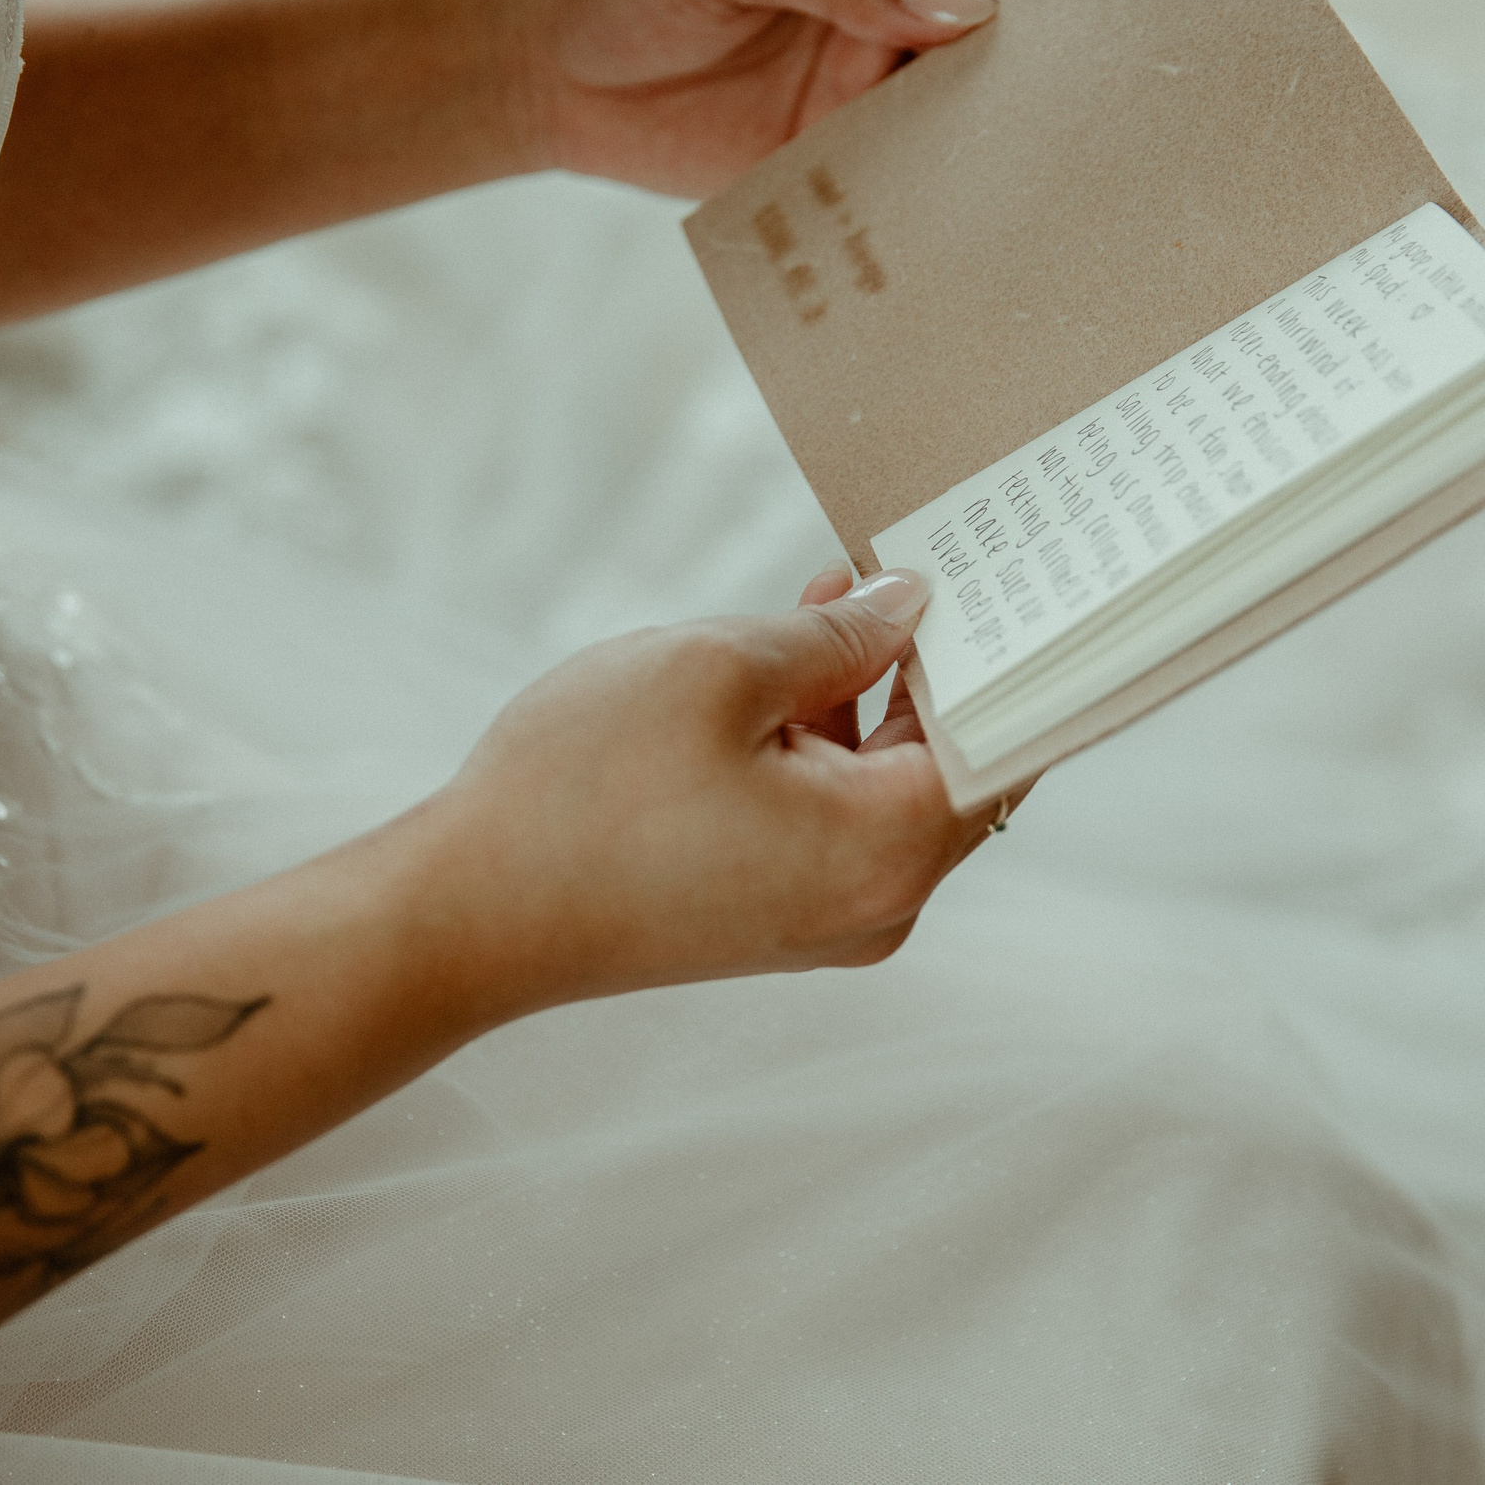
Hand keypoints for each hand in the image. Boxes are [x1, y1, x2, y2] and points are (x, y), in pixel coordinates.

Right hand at [420, 567, 1008, 1015]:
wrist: (468, 913)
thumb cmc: (584, 791)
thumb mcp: (718, 668)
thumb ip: (837, 636)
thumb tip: (908, 608)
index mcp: (889, 847)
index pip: (1010, 741)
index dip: (1015, 653)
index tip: (1017, 575)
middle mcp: (880, 902)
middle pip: (957, 765)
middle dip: (939, 662)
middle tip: (927, 563)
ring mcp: (828, 920)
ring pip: (889, 786)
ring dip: (873, 694)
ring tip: (839, 595)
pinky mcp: (775, 917)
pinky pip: (836, 816)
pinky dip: (825, 743)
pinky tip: (789, 666)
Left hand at [504, 0, 1130, 195]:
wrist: (540, 65)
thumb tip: (960, 15)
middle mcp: (880, 0)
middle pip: (999, 22)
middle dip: (1070, 47)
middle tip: (1145, 78)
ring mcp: (856, 84)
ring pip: (957, 113)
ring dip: (1007, 142)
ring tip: (1077, 173)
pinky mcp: (823, 159)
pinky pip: (896, 181)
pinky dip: (935, 206)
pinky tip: (977, 230)